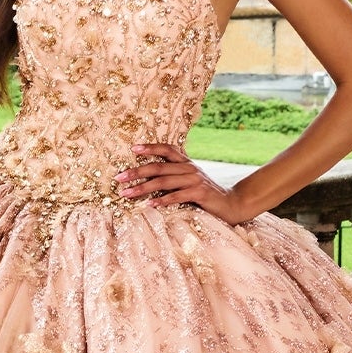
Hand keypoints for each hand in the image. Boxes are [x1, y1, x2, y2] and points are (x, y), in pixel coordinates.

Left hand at [116, 143, 252, 224]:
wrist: (232, 204)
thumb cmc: (206, 194)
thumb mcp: (190, 181)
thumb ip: (174, 176)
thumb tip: (148, 178)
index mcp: (186, 162)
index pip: (167, 149)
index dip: (150, 147)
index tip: (133, 148)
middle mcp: (190, 168)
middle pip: (159, 167)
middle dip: (136, 172)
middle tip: (119, 178)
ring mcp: (195, 180)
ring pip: (164, 182)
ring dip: (143, 188)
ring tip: (127, 194)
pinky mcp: (199, 193)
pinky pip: (176, 196)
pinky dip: (162, 200)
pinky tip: (150, 205)